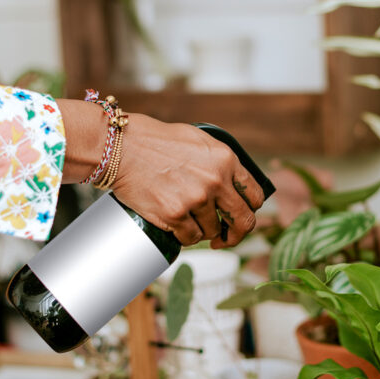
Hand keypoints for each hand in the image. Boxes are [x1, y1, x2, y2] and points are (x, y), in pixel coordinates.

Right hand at [110, 114, 265, 247]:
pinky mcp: (175, 215)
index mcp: (226, 160)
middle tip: (227, 237)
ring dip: (203, 230)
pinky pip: (191, 238)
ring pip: (213, 231)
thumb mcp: (199, 140)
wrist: (124, 147)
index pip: (255, 195)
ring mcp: (196, 200)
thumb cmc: (156, 141)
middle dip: (237, 233)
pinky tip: (176, 224)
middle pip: (243, 221)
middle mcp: (216, 181)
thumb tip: (234, 183)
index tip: (240, 214)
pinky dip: (185, 235)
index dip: (250, 209)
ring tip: (187, 218)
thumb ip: (220, 161)